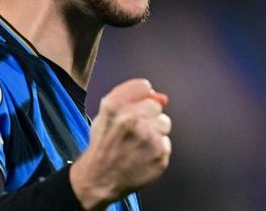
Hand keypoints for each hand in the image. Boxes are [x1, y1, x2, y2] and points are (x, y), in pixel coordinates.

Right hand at [70, 79, 171, 209]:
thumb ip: (129, 97)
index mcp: (115, 106)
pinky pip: (166, 143)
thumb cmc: (103, 144)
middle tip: (135, 130)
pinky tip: (143, 155)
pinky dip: (157, 149)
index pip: (143, 86)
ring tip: (139, 143)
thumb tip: (162, 97)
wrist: (99, 178)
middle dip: (148, 115)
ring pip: (164, 123)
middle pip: (156, 105)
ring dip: (155, 132)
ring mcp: (147, 139)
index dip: (139, 98)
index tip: (133, 109)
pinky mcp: (159, 155)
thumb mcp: (105, 113)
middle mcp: (131, 120)